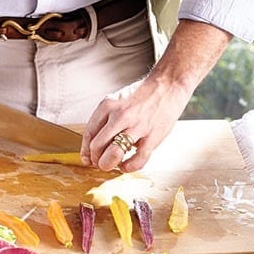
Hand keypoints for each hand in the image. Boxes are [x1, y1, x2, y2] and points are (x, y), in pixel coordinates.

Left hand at [80, 20, 231, 171]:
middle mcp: (120, 116)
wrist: (168, 85)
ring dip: (109, 165)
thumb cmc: (141, 96)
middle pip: (97, 146)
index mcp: (108, 106)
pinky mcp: (152, 137)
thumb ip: (105, 119)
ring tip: (112, 165)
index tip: (88, 157)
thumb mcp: (117, 101)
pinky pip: (137, 160)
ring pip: (114, 154)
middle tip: (100, 162)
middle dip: (96, 160)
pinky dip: (128, 167)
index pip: (88, 134)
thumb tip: (94, 144)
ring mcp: (137, 127)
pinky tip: (127, 165)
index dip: (86, 151)